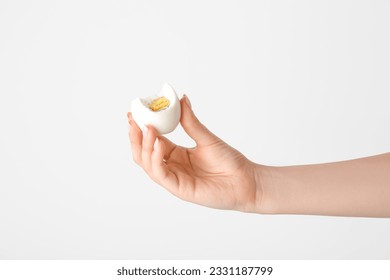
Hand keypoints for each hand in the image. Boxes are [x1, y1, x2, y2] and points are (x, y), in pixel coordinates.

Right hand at [127, 95, 262, 211]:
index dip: (141, 127)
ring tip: (148, 128)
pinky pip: (160, 174)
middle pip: (144, 153)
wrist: (245, 180)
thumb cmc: (229, 161)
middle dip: (136, 136)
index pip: (152, 140)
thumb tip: (181, 99)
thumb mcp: (206, 137)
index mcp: (176, 154)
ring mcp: (174, 178)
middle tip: (134, 119)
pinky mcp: (179, 189)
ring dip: (144, 146)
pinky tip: (158, 144)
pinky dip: (155, 159)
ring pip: (148, 164)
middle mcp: (172, 166)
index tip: (134, 112)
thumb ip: (190, 121)